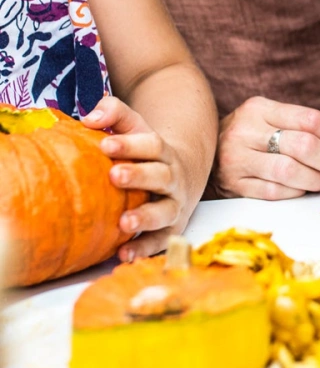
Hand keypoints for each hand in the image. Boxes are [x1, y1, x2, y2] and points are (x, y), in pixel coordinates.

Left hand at [81, 96, 194, 260]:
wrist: (182, 174)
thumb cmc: (146, 152)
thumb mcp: (136, 127)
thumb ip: (114, 113)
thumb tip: (90, 118)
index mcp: (163, 152)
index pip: (152, 145)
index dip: (130, 145)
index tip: (105, 145)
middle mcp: (174, 178)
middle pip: (161, 176)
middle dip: (139, 176)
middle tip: (114, 176)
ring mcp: (174, 204)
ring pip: (165, 211)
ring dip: (146, 217)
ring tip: (123, 223)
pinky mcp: (171, 228)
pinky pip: (161, 241)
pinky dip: (145, 249)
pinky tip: (123, 254)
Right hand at [213, 96, 319, 199]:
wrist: (200, 155)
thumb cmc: (248, 138)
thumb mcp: (267, 119)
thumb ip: (301, 127)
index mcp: (260, 108)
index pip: (311, 120)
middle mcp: (246, 130)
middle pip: (305, 145)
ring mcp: (237, 158)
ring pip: (290, 170)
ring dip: (318, 180)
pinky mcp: (233, 185)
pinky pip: (275, 191)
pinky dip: (297, 192)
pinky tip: (306, 190)